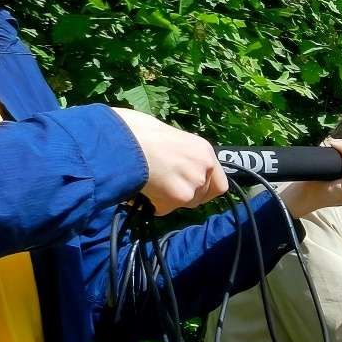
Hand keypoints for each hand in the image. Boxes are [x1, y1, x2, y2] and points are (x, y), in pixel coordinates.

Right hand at [113, 108, 228, 215]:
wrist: (121, 138)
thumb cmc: (136, 131)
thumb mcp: (171, 140)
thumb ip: (184, 157)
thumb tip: (178, 170)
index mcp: (205, 150)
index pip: (219, 184)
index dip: (204, 190)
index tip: (190, 190)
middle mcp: (206, 167)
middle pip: (201, 196)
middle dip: (183, 195)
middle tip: (163, 185)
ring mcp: (195, 182)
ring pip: (184, 204)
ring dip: (167, 200)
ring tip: (150, 183)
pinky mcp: (180, 196)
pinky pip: (165, 209)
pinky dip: (152, 204)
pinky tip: (142, 188)